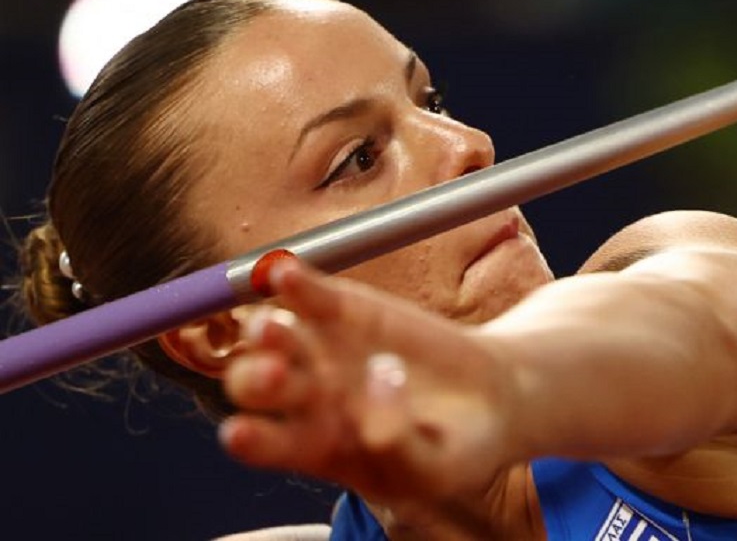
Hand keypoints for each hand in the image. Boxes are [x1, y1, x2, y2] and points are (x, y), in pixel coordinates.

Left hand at [218, 258, 515, 506]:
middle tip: (276, 374)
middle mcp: (306, 397)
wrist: (491, 400)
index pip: (266, 445)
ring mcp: (319, 349)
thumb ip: (399, 443)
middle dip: (256, 379)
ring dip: (266, 331)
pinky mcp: (343, 309)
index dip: (250, 439)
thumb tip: (379, 384)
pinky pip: (308, 294)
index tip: (241, 433)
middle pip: (255, 385)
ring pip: (273, 337)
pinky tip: (285, 273)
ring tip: (274, 327)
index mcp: (316, 446)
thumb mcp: (433, 468)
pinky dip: (296, 282)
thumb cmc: (453, 449)